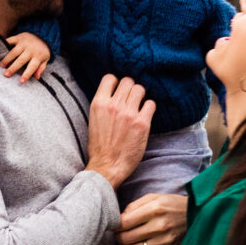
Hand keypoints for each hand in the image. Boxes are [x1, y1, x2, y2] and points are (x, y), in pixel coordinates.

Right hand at [0, 32, 50, 82]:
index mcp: (38, 56)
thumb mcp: (45, 59)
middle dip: (13, 68)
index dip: (26, 74)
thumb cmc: (41, 50)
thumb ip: (41, 68)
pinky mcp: (18, 37)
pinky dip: (4, 45)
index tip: (21, 81)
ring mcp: (24, 43)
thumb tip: (36, 78)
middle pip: (21, 60)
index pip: (32, 67)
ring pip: (14, 52)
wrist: (42, 34)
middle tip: (6, 75)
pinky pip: (10, 41)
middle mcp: (31, 49)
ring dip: (7, 59)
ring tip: (1, 65)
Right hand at [86, 74, 154, 188]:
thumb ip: (103, 105)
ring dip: (140, 96)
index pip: (110, 78)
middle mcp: (114, 105)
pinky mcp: (142, 123)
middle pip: (128, 81)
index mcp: (99, 104)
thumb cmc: (100, 146)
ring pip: (140, 89)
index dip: (116, 83)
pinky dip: (149, 107)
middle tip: (131, 99)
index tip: (119, 91)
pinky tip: (145, 115)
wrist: (106, 166)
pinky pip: (151, 104)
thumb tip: (114, 94)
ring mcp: (128, 113)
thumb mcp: (94, 120)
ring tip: (138, 106)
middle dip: (130, 88)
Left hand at [116, 193, 187, 244]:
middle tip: (117, 236)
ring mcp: (165, 241)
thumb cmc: (173, 205)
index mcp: (155, 209)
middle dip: (118, 238)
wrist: (199, 216)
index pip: (124, 222)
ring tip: (123, 244)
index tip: (115, 226)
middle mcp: (160, 226)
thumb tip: (119, 218)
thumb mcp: (155, 197)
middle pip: (127, 238)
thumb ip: (135, 205)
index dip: (115, 226)